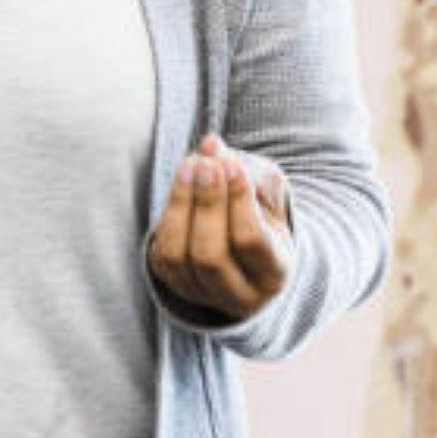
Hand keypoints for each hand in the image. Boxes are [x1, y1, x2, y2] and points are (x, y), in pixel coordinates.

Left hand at [147, 133, 293, 322]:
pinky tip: (182, 181)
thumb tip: (211, 143)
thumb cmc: (262, 222)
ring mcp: (203, 294)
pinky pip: (163, 253)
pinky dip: (169, 213)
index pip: (252, 242)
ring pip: (181, 256)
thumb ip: (246, 173)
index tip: (232, 164)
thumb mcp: (268, 202)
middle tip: (207, 163)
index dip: (239, 201)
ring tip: (191, 165)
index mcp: (274, 274)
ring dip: (183, 204)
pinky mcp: (175, 284)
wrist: (243, 257)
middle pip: (211, 254)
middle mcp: (239, 294)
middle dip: (206, 203)